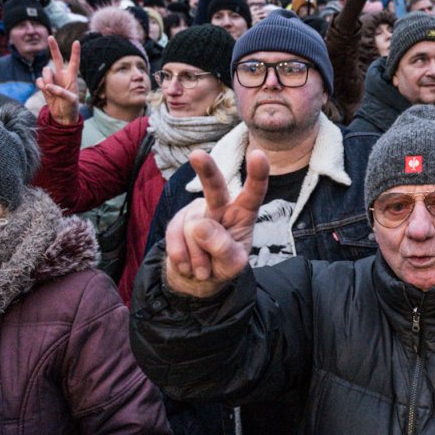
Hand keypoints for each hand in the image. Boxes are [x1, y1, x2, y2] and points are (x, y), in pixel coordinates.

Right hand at [36, 37, 80, 126]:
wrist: (62, 116)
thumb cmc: (71, 107)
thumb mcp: (70, 100)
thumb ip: (60, 92)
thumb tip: (48, 86)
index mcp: (72, 77)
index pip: (74, 62)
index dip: (75, 52)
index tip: (77, 41)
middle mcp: (62, 75)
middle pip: (57, 58)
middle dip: (53, 47)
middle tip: (50, 36)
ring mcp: (52, 79)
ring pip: (45, 71)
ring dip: (47, 79)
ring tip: (51, 89)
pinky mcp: (44, 85)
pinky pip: (39, 80)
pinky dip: (41, 85)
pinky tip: (45, 91)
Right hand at [163, 149, 270, 297]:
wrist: (197, 279)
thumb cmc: (223, 266)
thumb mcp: (232, 265)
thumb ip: (224, 249)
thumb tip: (201, 227)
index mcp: (243, 214)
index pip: (253, 194)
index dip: (257, 176)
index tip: (258, 155)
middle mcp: (220, 206)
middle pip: (214, 188)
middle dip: (206, 170)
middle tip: (197, 155)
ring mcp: (197, 212)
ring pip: (195, 229)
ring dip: (198, 257)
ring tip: (204, 269)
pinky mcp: (177, 221)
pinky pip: (175, 237)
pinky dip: (182, 257)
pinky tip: (187, 265)